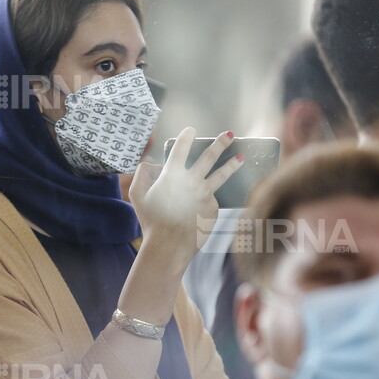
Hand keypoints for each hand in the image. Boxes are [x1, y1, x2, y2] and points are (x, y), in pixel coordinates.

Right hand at [128, 128, 243, 260]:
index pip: (182, 147)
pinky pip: (211, 202)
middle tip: (229, 135)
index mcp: (172, 175)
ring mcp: (205, 195)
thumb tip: (150, 162)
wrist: (168, 247)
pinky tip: (196, 214)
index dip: (187, 136)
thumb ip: (141, 175)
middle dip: (220, 143)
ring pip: (221, 175)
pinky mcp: (213, 209)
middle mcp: (192, 181)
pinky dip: (205, 204)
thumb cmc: (150, 222)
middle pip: (210, 156)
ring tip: (241, 158)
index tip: (191, 131)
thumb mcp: (137, 196)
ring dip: (232, 164)